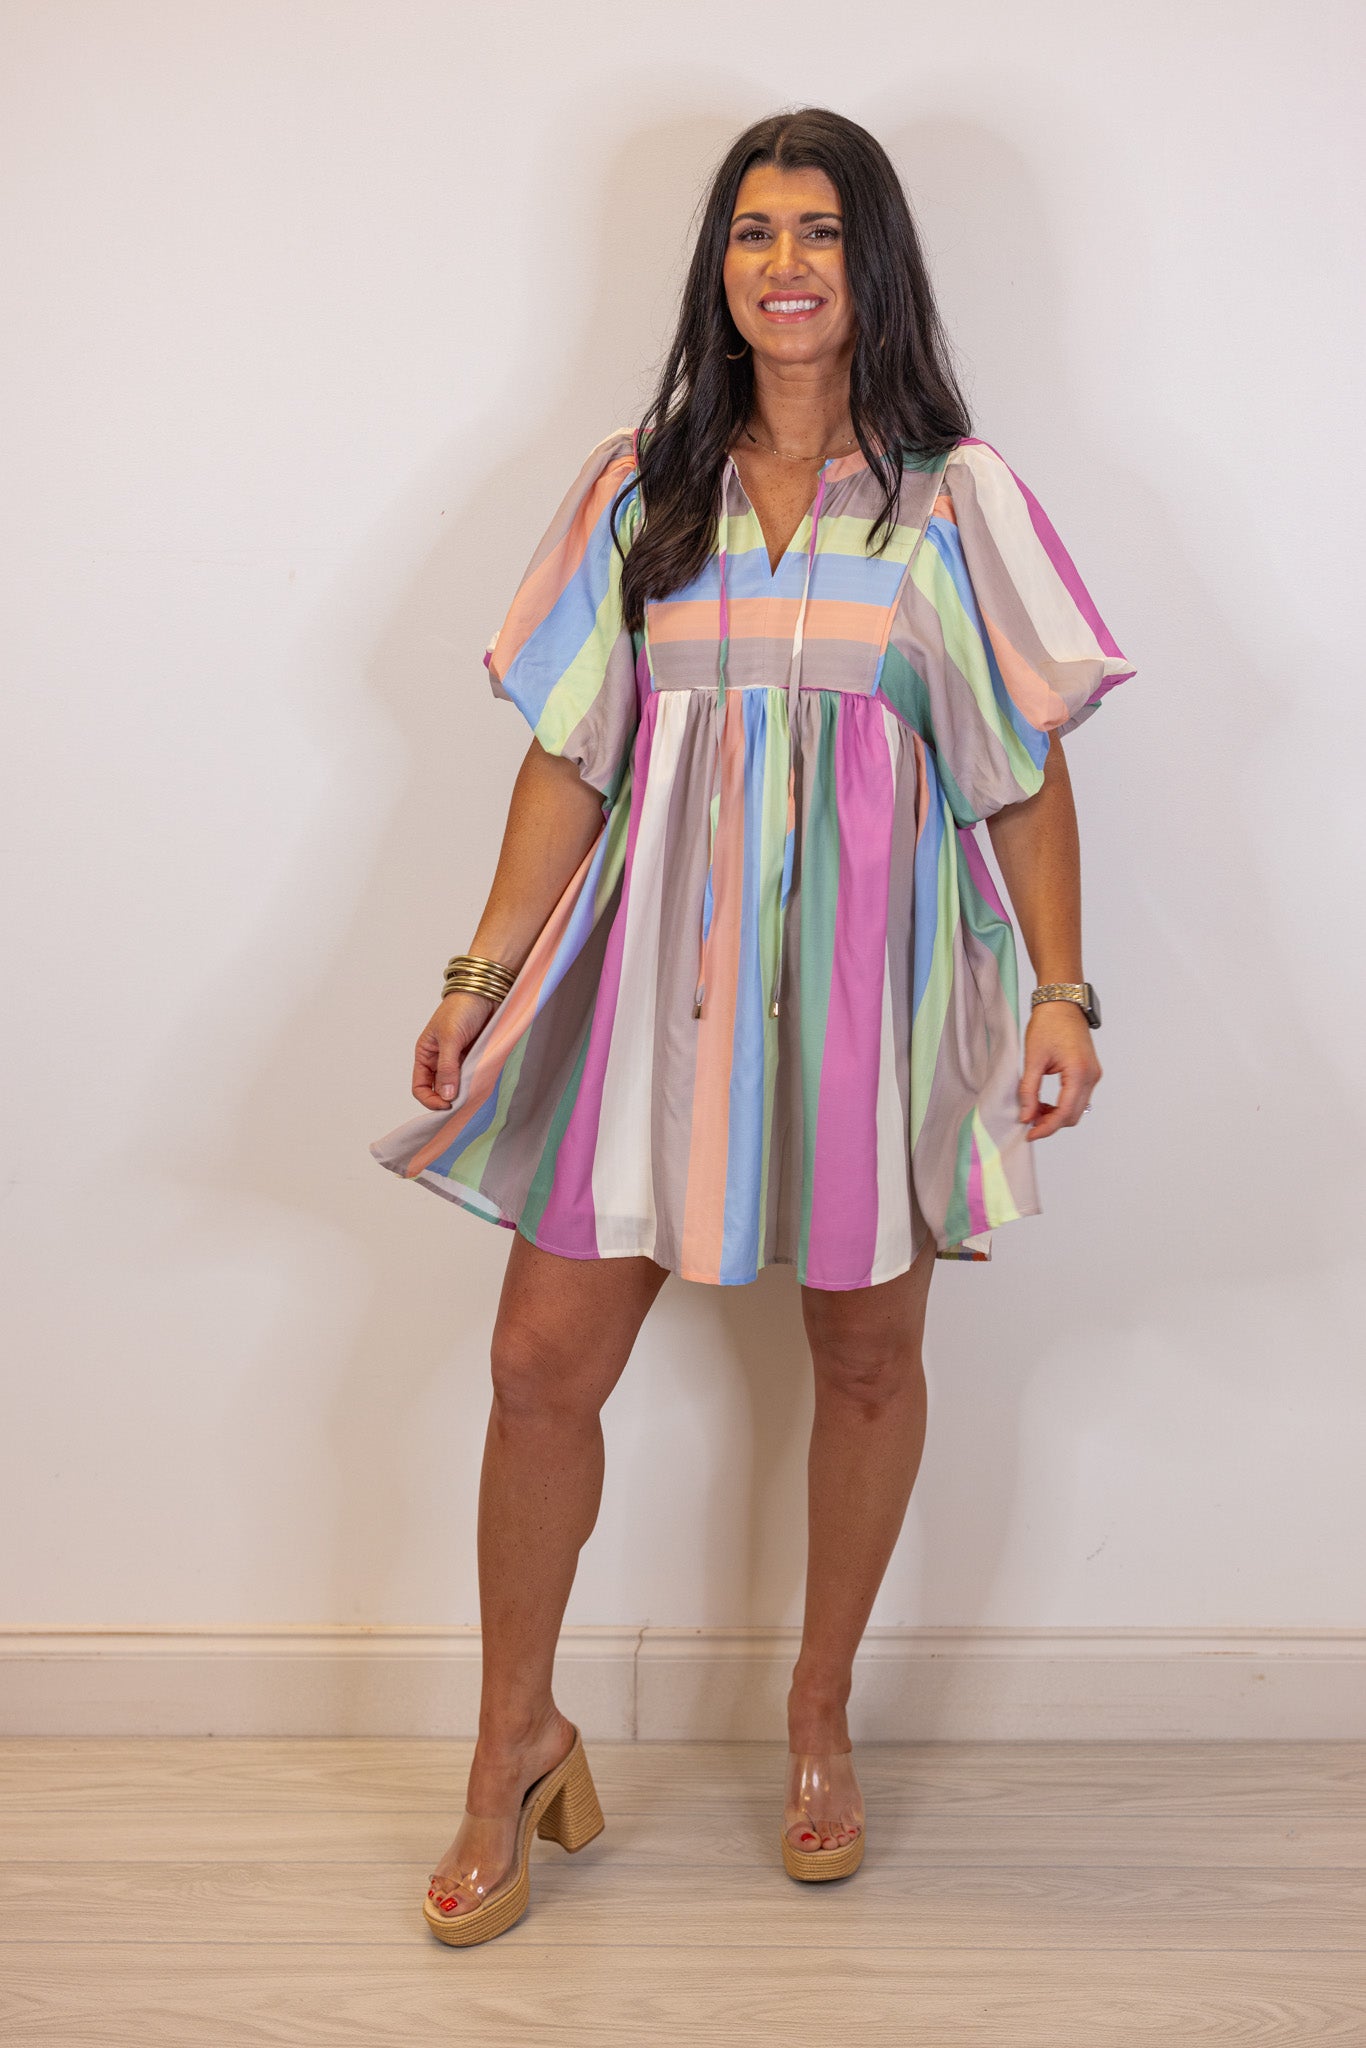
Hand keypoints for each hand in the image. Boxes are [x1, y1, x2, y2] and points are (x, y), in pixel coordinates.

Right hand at [411, 991, 499, 1109]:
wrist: (486, 993)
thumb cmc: (461, 1008)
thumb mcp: (450, 1038)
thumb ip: (447, 1067)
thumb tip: (445, 1095)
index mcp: (426, 1054)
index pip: (420, 1086)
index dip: (430, 1099)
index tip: (446, 1105)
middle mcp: (440, 1060)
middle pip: (439, 1090)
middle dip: (449, 1099)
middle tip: (463, 1104)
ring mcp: (459, 1061)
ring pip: (458, 1086)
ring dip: (464, 1092)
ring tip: (474, 1095)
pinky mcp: (475, 1059)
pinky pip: (473, 1078)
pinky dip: (476, 1084)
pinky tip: (482, 1086)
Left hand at [1018, 1000, 1101, 1140]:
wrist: (1062, 1004)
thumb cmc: (1048, 1024)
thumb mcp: (1033, 1058)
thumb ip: (1029, 1090)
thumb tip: (1026, 1116)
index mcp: (1078, 1072)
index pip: (1064, 1113)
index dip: (1046, 1127)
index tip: (1029, 1134)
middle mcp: (1091, 1076)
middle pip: (1074, 1115)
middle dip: (1051, 1123)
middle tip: (1028, 1122)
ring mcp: (1093, 1075)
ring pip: (1077, 1109)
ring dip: (1057, 1115)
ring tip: (1034, 1111)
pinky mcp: (1090, 1072)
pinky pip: (1079, 1098)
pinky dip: (1063, 1105)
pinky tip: (1045, 1103)